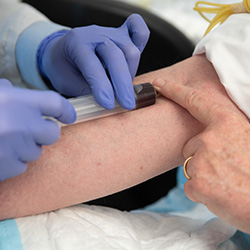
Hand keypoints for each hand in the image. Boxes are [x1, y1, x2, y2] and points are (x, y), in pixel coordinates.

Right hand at [0, 79, 75, 180]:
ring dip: (25, 148)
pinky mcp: (6, 168)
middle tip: (30, 130)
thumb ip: (8, 93)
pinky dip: (12, 162)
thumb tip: (21, 95)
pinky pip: (21, 166)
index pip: (56, 103)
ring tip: (2, 141)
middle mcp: (20, 125)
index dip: (65, 110)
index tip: (69, 116)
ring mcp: (14, 149)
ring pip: (36, 152)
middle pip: (52, 133)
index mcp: (16, 101)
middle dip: (44, 132)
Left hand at [38, 14, 149, 109]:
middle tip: (126, 105)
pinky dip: (141, 39)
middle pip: (116, 56)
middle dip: (122, 84)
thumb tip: (111, 101)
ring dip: (130, 74)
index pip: (93, 65)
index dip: (102, 87)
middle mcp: (95, 34)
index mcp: (76, 43)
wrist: (62, 53)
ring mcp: (111, 32)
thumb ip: (89, 91)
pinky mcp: (122, 34)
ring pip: (130, 51)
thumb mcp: (68, 84)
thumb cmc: (64, 69)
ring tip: (123, 90)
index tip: (108, 105)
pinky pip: (138, 29)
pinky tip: (136, 60)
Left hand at [153, 78, 249, 233]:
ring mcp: (202, 161)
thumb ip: (226, 129)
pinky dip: (202, 192)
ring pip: (190, 166)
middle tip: (225, 167)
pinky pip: (190, 186)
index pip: (194, 100)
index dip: (174, 90)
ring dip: (204, 175)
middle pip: (190, 145)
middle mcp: (210, 138)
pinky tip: (220, 193)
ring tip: (226, 181)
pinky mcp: (197, 184)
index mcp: (226, 123)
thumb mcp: (247, 136)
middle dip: (201, 156)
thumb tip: (212, 129)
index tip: (159, 84)